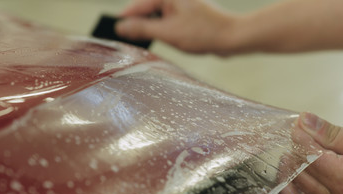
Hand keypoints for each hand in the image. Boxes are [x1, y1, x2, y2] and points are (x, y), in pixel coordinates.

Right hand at [116, 0, 237, 54]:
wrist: (231, 37)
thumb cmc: (203, 32)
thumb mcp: (168, 32)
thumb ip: (143, 28)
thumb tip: (122, 26)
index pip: (138, 5)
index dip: (124, 19)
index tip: (111, 30)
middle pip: (146, 9)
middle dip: (136, 23)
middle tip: (124, 38)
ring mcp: (180, 4)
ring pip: (156, 15)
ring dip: (148, 27)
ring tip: (138, 39)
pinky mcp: (186, 13)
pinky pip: (166, 19)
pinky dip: (159, 28)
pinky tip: (156, 38)